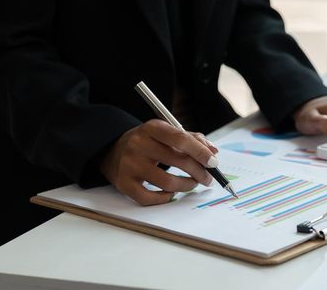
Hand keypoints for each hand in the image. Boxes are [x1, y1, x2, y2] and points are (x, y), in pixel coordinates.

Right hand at [100, 120, 219, 205]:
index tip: (214, 163)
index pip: (180, 138)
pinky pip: (150, 198)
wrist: (113, 151)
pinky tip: (171, 192)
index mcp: (152, 128)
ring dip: (186, 186)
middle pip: (178, 161)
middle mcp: (138, 144)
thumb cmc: (149, 142)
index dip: (200, 152)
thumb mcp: (167, 133)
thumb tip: (213, 152)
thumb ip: (192, 139)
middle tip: (207, 178)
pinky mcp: (124, 183)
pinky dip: (165, 198)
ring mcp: (129, 165)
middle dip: (199, 172)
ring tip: (192, 184)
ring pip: (167, 182)